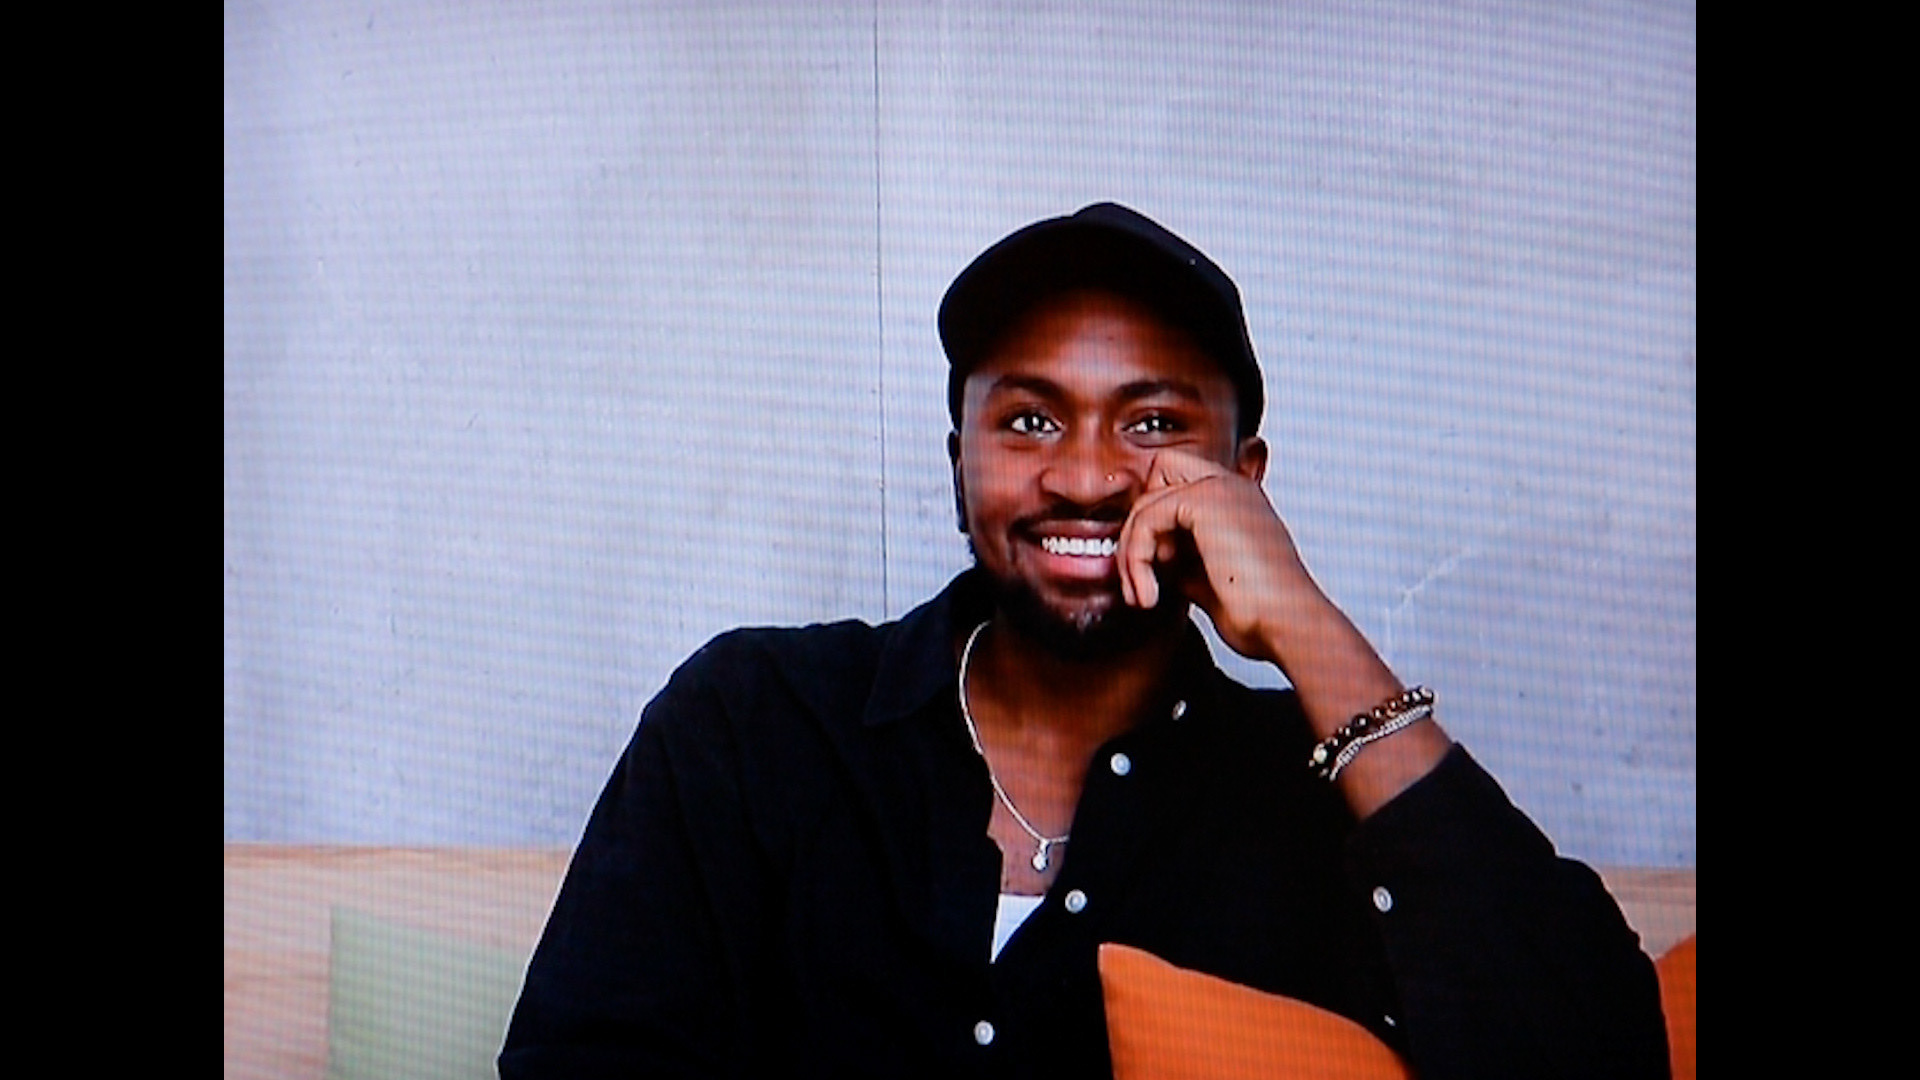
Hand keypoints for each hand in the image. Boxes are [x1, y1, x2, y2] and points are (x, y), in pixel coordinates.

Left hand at [1117, 449, 1452, 815]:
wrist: (1299, 636)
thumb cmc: (1272, 628)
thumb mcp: (1219, 593)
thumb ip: (1192, 569)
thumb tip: (1157, 571)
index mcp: (1242, 507)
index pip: (1180, 479)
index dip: (1154, 512)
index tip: (1147, 570)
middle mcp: (1236, 489)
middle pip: (1162, 466)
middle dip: (1140, 513)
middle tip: (1138, 571)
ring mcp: (1226, 493)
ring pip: (1149, 494)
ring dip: (1134, 546)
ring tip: (1141, 595)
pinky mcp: (1211, 506)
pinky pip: (1151, 514)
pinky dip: (1138, 555)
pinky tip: (1148, 597)